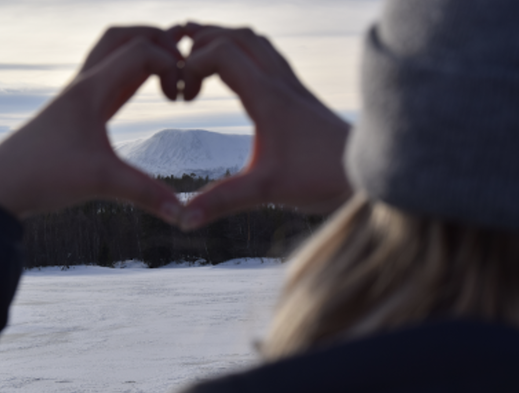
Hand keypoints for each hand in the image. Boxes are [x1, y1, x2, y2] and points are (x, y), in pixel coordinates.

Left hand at [0, 26, 184, 222]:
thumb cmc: (43, 175)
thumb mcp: (101, 182)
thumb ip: (146, 195)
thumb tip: (183, 215)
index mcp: (91, 89)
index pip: (140, 51)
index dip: (171, 64)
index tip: (183, 95)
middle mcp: (83, 83)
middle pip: (122, 36)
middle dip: (157, 40)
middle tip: (183, 62)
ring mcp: (78, 95)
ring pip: (111, 51)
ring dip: (142, 52)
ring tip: (169, 73)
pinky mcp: (76, 110)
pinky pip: (107, 76)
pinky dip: (131, 72)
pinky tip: (144, 88)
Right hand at [178, 23, 351, 230]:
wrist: (368, 175)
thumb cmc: (322, 179)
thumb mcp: (265, 191)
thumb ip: (221, 202)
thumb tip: (182, 220)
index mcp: (267, 97)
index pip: (221, 53)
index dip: (191, 63)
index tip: (181, 95)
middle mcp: (279, 82)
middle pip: (237, 36)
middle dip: (201, 39)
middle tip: (175, 53)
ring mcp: (292, 84)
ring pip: (255, 41)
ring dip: (224, 39)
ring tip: (198, 51)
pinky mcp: (299, 94)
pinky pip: (269, 55)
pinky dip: (245, 51)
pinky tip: (236, 69)